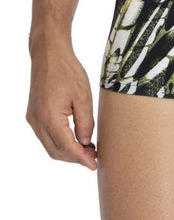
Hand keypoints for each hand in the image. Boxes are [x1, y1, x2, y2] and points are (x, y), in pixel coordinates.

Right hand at [26, 41, 97, 169]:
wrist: (49, 54)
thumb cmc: (67, 71)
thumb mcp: (83, 96)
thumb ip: (85, 122)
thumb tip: (85, 143)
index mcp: (50, 117)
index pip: (67, 147)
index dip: (81, 159)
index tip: (94, 165)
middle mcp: (37, 121)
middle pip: (56, 151)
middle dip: (74, 158)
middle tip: (93, 156)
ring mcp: (33, 118)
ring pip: (49, 146)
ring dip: (67, 151)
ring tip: (87, 148)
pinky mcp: (33, 114)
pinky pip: (45, 136)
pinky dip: (59, 141)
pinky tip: (74, 138)